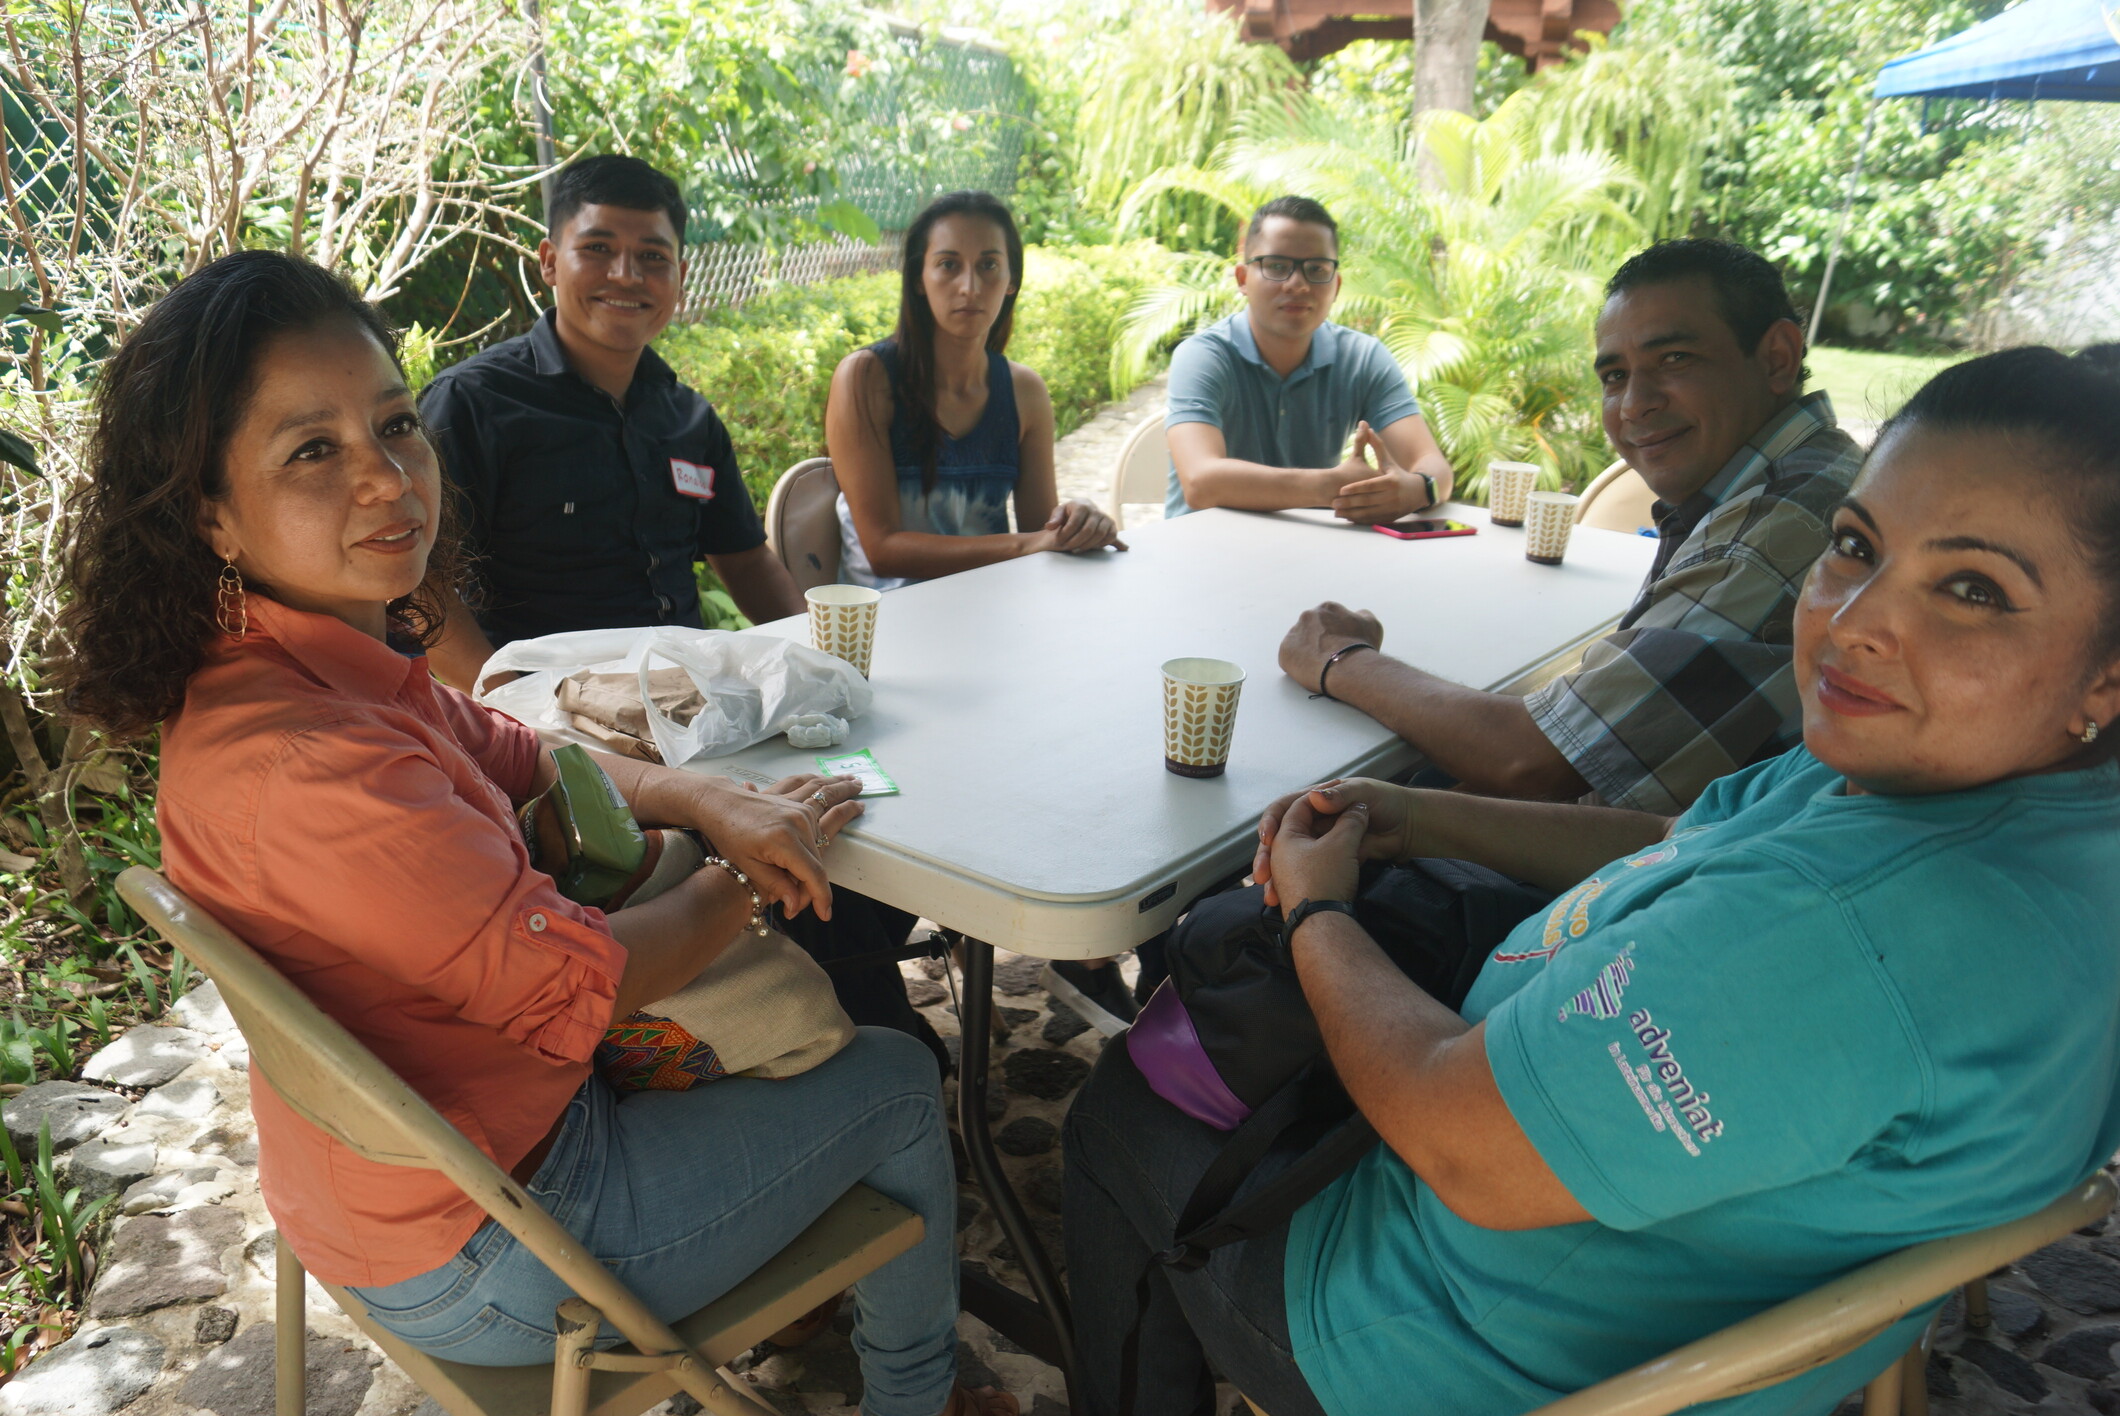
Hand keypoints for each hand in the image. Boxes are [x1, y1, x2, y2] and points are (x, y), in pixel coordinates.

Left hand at [686, 775, 863, 919]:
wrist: (716, 805)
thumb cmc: (728, 836)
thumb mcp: (749, 866)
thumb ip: (777, 885)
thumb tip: (796, 903)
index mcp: (785, 841)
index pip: (813, 874)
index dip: (820, 896)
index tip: (824, 914)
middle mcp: (797, 822)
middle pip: (821, 854)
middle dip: (818, 877)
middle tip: (815, 901)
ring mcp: (796, 808)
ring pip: (827, 809)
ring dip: (844, 798)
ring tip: (862, 794)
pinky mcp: (792, 800)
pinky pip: (814, 790)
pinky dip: (828, 786)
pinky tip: (840, 780)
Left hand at [1037, 500, 1128, 554]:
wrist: (1082, 513)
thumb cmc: (1068, 514)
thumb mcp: (1059, 513)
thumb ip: (1054, 519)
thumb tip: (1049, 526)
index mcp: (1082, 505)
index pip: (1075, 523)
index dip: (1066, 534)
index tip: (1059, 541)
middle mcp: (1096, 510)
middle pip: (1088, 531)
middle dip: (1076, 542)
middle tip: (1067, 548)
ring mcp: (1106, 518)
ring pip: (1100, 535)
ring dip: (1087, 545)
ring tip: (1077, 549)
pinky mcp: (1112, 526)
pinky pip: (1111, 537)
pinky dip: (1102, 544)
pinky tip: (1092, 547)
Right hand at [1254, 778, 1413, 907]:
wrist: (1407, 828)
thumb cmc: (1386, 803)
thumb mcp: (1362, 793)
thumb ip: (1339, 797)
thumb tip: (1314, 796)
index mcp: (1316, 801)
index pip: (1283, 809)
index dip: (1271, 823)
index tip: (1268, 840)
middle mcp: (1313, 820)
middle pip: (1279, 838)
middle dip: (1266, 857)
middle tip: (1261, 874)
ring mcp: (1320, 841)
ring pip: (1288, 860)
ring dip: (1276, 877)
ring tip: (1270, 893)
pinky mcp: (1330, 859)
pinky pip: (1305, 874)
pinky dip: (1293, 887)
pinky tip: (1284, 900)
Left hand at [1278, 601, 1383, 693]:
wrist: (1349, 668)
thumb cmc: (1362, 647)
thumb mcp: (1372, 624)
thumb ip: (1362, 615)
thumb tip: (1357, 614)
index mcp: (1327, 608)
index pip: (1327, 620)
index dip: (1334, 634)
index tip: (1339, 646)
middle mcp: (1308, 616)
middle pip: (1311, 629)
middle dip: (1318, 641)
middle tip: (1329, 657)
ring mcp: (1295, 633)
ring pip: (1299, 643)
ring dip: (1307, 652)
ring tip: (1321, 666)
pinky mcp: (1285, 652)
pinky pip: (1289, 658)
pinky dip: (1298, 664)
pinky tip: (1311, 671)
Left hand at [1330, 421, 1428, 523]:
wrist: (1418, 492)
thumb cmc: (1399, 474)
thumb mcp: (1389, 461)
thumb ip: (1377, 446)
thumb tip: (1367, 427)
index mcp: (1391, 481)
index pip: (1370, 486)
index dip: (1355, 488)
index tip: (1341, 490)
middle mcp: (1393, 496)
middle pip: (1367, 501)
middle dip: (1349, 503)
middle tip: (1333, 503)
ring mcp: (1392, 508)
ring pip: (1369, 512)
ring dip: (1351, 513)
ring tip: (1336, 512)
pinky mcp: (1391, 517)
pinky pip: (1373, 520)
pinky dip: (1360, 520)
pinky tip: (1347, 518)